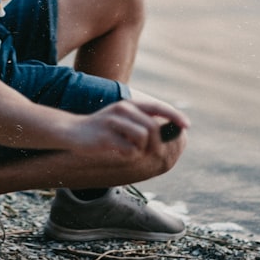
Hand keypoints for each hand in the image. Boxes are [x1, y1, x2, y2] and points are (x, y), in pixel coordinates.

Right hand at [72, 99, 189, 156]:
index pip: (158, 107)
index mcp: (129, 105)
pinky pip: (129, 150)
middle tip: (151, 152)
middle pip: (153, 127)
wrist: (72, 132)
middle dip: (157, 143)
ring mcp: (114, 123)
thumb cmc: (102, 129)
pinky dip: (129, 154)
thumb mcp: (122, 119)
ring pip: (143, 138)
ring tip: (129, 150)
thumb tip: (166, 131)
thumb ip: (141, 121)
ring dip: (141, 149)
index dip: (174, 116)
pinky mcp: (106, 137)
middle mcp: (123, 109)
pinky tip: (119, 152)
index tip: (187, 125)